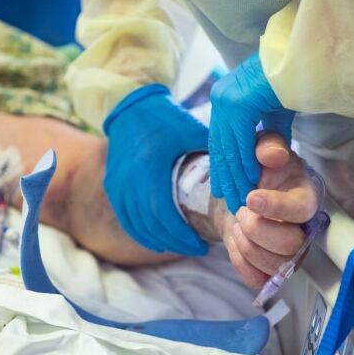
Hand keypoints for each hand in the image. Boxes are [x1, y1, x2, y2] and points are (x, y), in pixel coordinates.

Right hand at [103, 84, 207, 255]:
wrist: (130, 105)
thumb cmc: (165, 117)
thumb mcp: (192, 131)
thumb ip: (214, 153)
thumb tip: (241, 173)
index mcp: (151, 170)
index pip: (164, 215)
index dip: (182, 235)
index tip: (202, 245)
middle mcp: (130, 182)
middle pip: (151, 225)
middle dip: (175, 242)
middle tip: (197, 249)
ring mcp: (117, 185)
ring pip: (137, 225)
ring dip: (160, 240)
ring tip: (182, 245)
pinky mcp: (112, 186)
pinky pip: (126, 219)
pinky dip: (142, 233)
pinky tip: (158, 241)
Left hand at [209, 52, 294, 213]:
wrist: (304, 57)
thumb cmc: (294, 79)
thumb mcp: (276, 111)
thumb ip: (269, 133)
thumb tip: (267, 156)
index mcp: (225, 97)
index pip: (221, 140)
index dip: (223, 168)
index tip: (226, 190)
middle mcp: (221, 98)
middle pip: (220, 147)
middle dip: (227, 177)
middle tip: (232, 203)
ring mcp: (227, 99)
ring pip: (228, 148)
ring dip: (236, 176)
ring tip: (241, 199)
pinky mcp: (239, 103)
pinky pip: (240, 142)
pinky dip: (246, 163)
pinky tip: (251, 181)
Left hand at [221, 133, 318, 287]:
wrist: (241, 191)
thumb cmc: (259, 169)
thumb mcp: (262, 148)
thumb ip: (268, 146)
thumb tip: (272, 155)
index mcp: (307, 196)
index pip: (302, 210)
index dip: (276, 207)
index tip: (251, 198)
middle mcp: (304, 229)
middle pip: (290, 246)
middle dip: (257, 229)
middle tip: (241, 211)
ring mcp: (290, 253)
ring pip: (275, 265)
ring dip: (246, 245)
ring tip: (238, 223)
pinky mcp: (272, 269)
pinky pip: (259, 279)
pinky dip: (240, 261)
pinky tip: (236, 241)